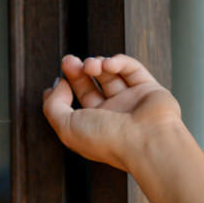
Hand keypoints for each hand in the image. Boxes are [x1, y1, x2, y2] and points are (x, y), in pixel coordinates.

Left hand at [42, 53, 183, 172]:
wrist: (145, 141)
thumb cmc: (107, 140)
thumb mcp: (65, 126)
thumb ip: (53, 105)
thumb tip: (56, 85)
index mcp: (91, 126)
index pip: (75, 100)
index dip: (65, 85)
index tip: (60, 77)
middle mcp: (111, 114)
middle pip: (91, 84)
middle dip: (78, 70)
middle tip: (70, 61)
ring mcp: (130, 101)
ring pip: (110, 74)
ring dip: (97, 64)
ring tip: (91, 65)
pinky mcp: (150, 89)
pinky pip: (133, 69)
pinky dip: (119, 62)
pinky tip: (109, 64)